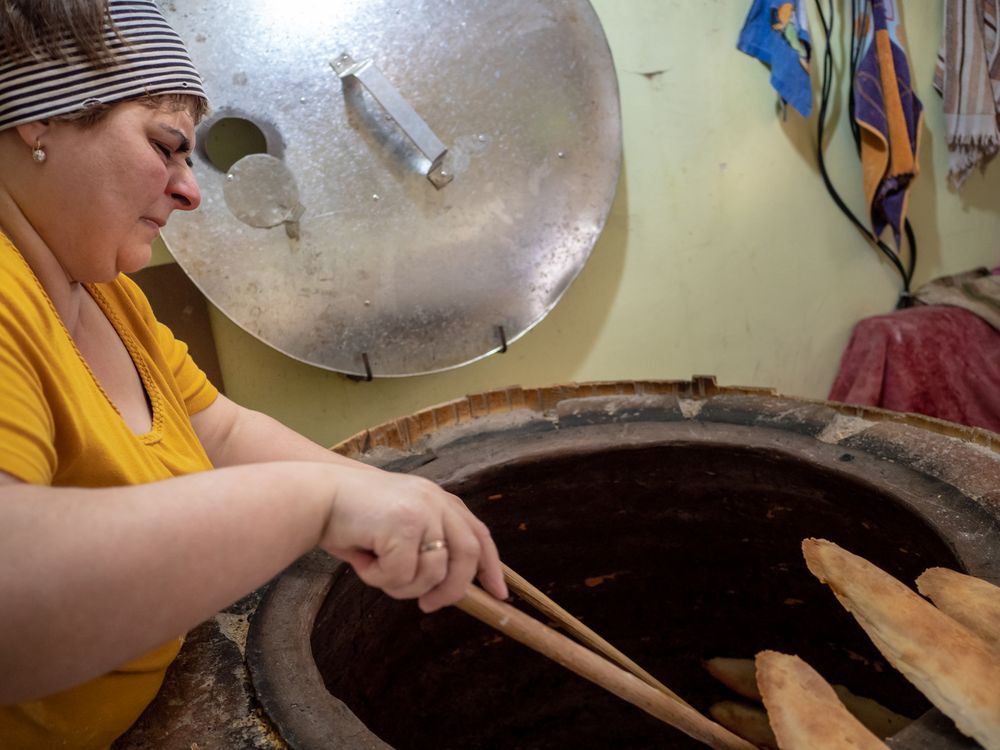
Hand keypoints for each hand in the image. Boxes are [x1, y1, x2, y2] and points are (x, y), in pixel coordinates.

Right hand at [318, 465, 507, 611]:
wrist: (314, 496)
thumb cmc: (350, 518)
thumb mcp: (397, 527)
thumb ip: (424, 547)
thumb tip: (445, 590)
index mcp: (439, 500)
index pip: (478, 535)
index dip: (491, 567)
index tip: (499, 595)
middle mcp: (436, 500)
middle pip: (467, 557)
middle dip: (450, 590)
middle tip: (428, 607)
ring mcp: (422, 510)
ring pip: (433, 572)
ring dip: (401, 585)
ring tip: (375, 568)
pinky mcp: (404, 523)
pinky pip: (401, 574)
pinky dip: (378, 578)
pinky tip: (362, 560)